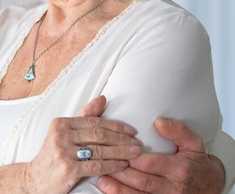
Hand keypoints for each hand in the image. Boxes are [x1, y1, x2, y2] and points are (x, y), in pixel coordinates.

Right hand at [24, 110, 140, 193]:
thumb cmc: (53, 155)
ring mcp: (63, 152)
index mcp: (60, 123)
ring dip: (121, 152)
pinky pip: (96, 165)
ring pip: (100, 150)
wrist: (35, 179)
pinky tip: (123, 165)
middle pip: (98, 134)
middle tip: (137, 143)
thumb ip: (84, 116)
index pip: (94, 121)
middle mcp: (60, 135)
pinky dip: (113, 165)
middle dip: (121, 139)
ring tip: (135, 153)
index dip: (115, 125)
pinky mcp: (68, 169)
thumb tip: (103, 99)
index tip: (131, 131)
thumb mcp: (64, 133)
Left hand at [96, 118, 225, 193]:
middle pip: (141, 181)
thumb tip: (159, 122)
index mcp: (179, 169)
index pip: (150, 163)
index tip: (115, 149)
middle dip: (120, 172)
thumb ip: (178, 130)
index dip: (131, 157)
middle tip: (102, 162)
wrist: (209, 185)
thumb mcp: (193, 143)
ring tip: (101, 179)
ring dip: (118, 188)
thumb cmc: (196, 162)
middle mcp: (172, 187)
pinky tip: (111, 191)